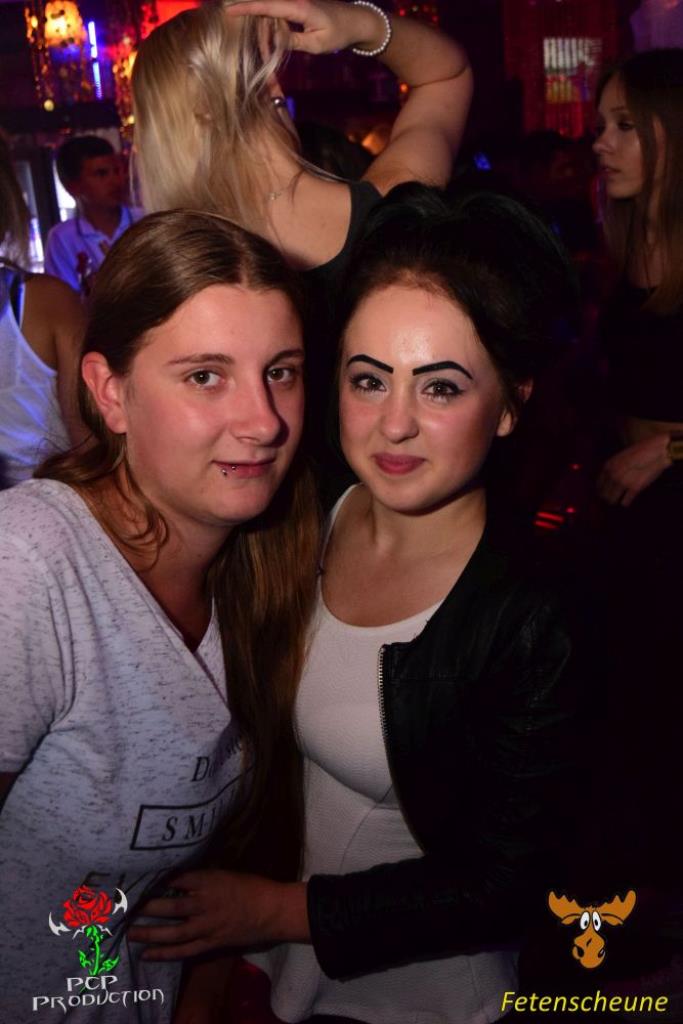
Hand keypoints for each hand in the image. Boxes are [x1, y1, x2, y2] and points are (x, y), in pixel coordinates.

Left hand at [128, 870, 308, 959]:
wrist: (271, 910)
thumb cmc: (249, 886)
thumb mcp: (223, 872)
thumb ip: (200, 877)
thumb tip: (174, 878)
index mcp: (208, 881)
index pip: (175, 880)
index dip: (155, 881)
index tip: (137, 881)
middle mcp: (204, 903)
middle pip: (170, 907)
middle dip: (146, 908)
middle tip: (124, 908)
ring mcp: (207, 926)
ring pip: (173, 932)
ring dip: (149, 933)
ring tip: (129, 933)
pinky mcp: (211, 942)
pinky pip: (185, 950)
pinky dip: (165, 953)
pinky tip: (148, 955)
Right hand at [225, 0, 386, 53]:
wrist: (356, 21)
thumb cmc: (339, 33)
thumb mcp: (316, 44)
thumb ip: (292, 41)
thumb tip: (271, 40)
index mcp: (298, 7)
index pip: (267, 6)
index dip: (246, 8)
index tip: (229, 9)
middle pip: (265, 9)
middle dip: (255, 25)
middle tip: (256, 44)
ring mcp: (295, 0)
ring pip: (270, 12)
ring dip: (266, 29)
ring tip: (272, 44)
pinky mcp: (296, 4)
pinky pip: (278, 13)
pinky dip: (273, 25)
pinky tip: (275, 38)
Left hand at [597, 434, 670, 505]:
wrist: (657, 451)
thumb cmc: (642, 451)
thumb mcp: (621, 457)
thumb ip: (614, 468)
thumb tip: (610, 479)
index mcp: (607, 466)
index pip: (598, 485)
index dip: (602, 490)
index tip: (606, 493)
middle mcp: (612, 475)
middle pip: (604, 495)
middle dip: (608, 497)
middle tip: (614, 498)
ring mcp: (622, 482)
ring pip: (612, 501)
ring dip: (616, 501)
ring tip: (620, 500)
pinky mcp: (634, 488)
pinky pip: (625, 502)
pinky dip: (626, 502)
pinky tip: (629, 500)